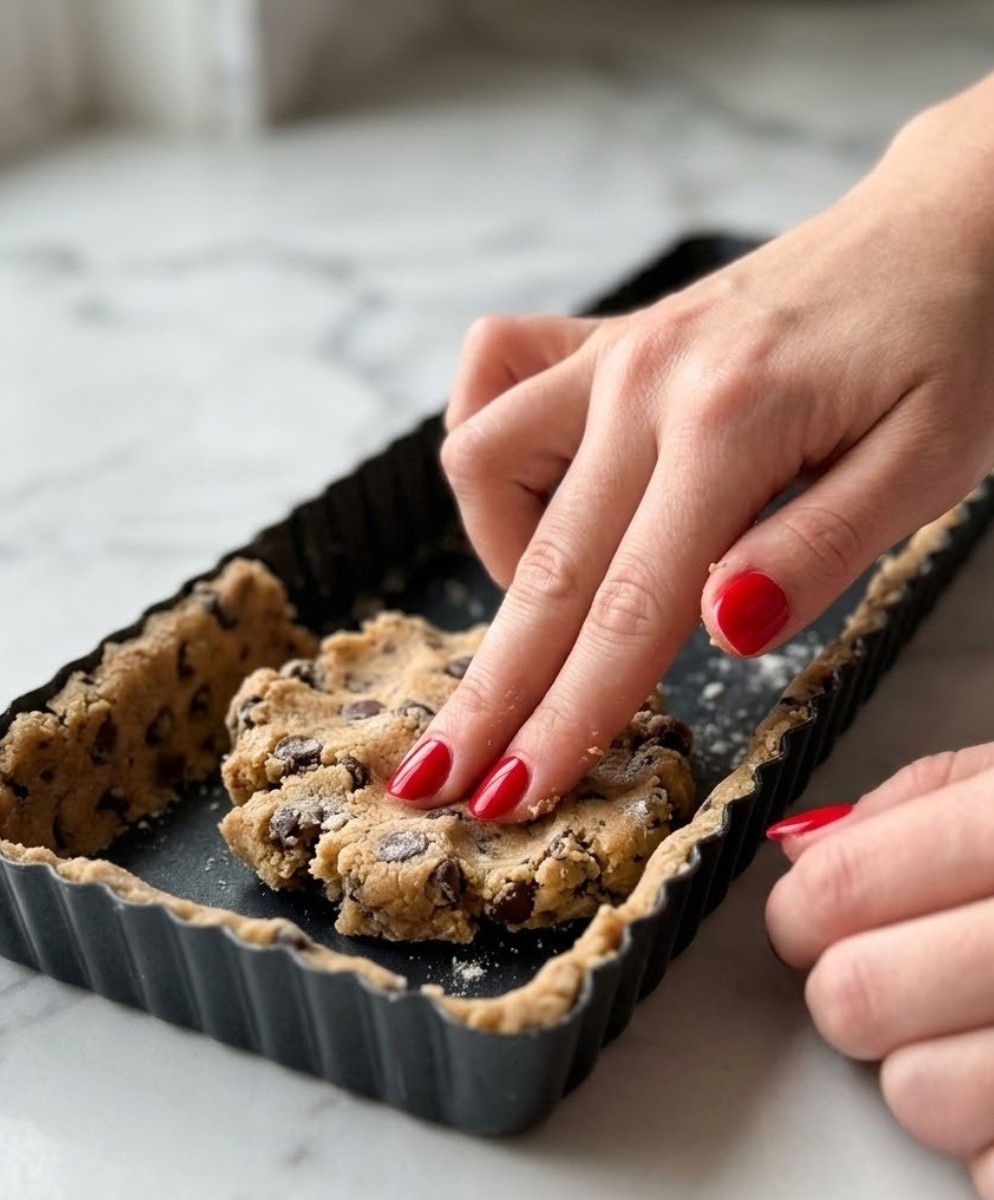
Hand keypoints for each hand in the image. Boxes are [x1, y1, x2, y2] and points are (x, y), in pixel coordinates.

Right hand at [386, 79, 993, 820]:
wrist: (948, 224)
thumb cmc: (953, 347)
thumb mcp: (929, 463)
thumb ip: (817, 549)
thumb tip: (719, 628)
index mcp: (730, 427)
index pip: (628, 607)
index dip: (567, 715)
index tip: (511, 794)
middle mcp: (645, 382)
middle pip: (543, 566)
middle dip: (489, 689)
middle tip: (436, 778)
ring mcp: (614, 352)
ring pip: (484, 461)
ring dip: (499, 561)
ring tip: (553, 612)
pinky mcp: (605, 337)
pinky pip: (494, 376)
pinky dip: (490, 450)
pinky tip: (531, 492)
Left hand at [766, 745, 993, 1198]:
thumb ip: (920, 800)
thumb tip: (802, 852)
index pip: (840, 889)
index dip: (800, 914)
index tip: (810, 921)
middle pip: (858, 999)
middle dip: (853, 993)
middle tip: (891, 978)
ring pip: (919, 1098)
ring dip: (929, 1073)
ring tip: (986, 1032)